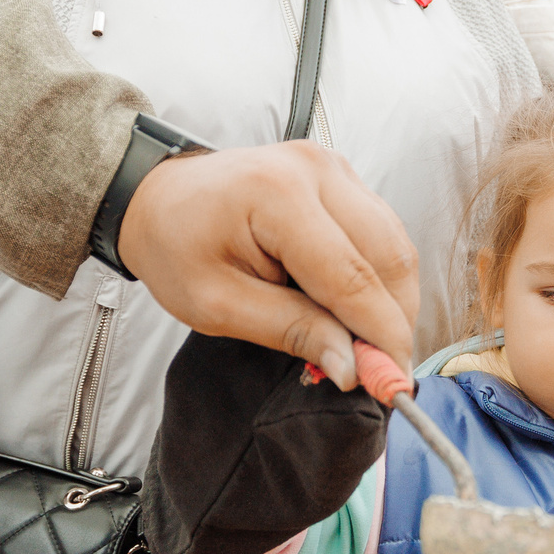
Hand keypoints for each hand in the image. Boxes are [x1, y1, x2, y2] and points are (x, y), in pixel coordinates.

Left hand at [118, 142, 417, 389]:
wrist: (159, 198)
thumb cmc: (176, 248)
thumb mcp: (218, 305)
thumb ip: (291, 331)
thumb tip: (353, 368)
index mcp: (277, 195)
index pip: (352, 278)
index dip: (380, 337)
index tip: (393, 386)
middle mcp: (316, 169)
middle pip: (389, 256)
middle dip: (395, 321)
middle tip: (382, 372)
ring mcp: (332, 166)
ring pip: (394, 244)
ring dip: (392, 300)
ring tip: (367, 344)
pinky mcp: (341, 176)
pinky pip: (382, 233)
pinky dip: (380, 277)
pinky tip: (356, 310)